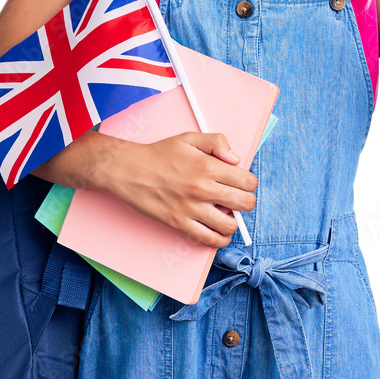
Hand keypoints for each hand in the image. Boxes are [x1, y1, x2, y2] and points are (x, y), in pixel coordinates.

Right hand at [108, 132, 257, 248]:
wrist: (130, 170)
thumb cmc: (159, 154)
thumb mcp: (189, 138)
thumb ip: (216, 142)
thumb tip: (236, 158)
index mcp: (208, 166)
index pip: (247, 181)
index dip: (249, 183)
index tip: (242, 183)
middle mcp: (202, 188)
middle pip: (245, 204)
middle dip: (246, 202)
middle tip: (238, 200)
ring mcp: (191, 209)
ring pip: (230, 226)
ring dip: (233, 222)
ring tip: (226, 215)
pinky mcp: (180, 223)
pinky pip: (209, 240)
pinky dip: (219, 239)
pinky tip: (217, 230)